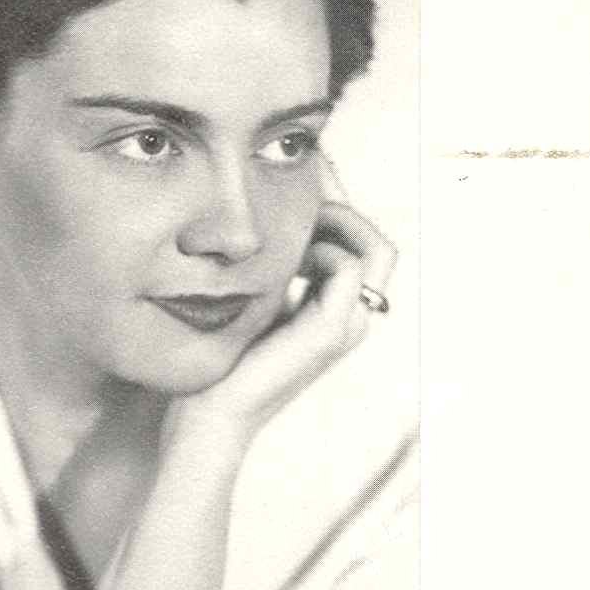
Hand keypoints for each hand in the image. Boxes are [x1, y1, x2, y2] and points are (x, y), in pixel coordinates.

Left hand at [165, 202, 396, 451]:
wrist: (211, 411)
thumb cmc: (224, 353)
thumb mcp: (257, 289)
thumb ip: (278, 257)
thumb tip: (277, 203)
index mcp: (337, 306)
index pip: (363, 240)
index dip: (338, 202)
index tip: (301, 179)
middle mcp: (352, 314)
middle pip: (377, 242)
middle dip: (341, 205)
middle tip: (298, 193)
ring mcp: (348, 325)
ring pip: (376, 251)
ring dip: (338, 223)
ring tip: (294, 223)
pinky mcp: (329, 331)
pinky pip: (349, 267)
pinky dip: (322, 248)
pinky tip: (286, 254)